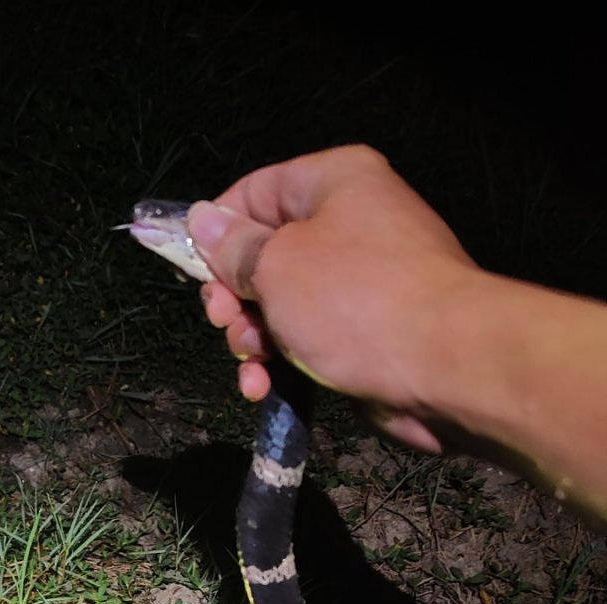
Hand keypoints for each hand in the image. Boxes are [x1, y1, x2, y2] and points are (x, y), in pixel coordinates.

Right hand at [187, 145, 478, 452]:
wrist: (443, 365)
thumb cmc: (358, 300)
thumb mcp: (276, 265)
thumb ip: (233, 247)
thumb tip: (202, 221)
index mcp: (333, 182)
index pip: (254, 192)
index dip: (217, 232)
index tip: (194, 271)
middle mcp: (350, 224)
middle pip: (263, 255)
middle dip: (233, 297)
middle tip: (225, 322)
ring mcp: (359, 282)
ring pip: (280, 306)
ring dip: (252, 339)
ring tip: (252, 360)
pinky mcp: (364, 333)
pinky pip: (306, 341)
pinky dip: (280, 363)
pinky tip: (264, 388)